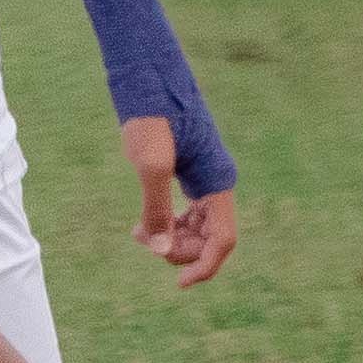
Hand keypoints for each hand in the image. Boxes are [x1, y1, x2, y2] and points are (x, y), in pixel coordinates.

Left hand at [126, 117, 235, 287]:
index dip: (205, 266)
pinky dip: (166, 225)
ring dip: (170, 239)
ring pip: (197, 229)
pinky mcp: (189, 174)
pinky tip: (142, 224)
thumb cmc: (151, 114)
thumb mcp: (149, 162)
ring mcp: (204, 180)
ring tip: (138, 232)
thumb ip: (157, 208)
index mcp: (217, 182)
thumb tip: (159, 249)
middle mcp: (217, 183)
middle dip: (179, 250)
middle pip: (209, 239)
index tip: (180, 284)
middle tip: (144, 240)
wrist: (148, 77)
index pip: (224, 240)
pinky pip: (186, 214)